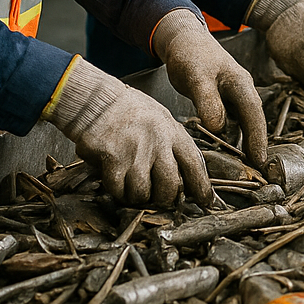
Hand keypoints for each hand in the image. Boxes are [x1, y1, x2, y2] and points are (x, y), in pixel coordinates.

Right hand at [43, 56, 210, 205]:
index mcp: (172, 132)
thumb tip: (185, 177)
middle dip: (164, 198)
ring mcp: (135, 152)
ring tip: (132, 183)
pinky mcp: (113, 159)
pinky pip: (120, 191)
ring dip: (137, 195)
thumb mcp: (161, 120)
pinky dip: (118, 192)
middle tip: (157, 196)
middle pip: (169, 187)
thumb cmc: (130, 111)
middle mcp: (157, 142)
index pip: (193, 164)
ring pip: (143, 193)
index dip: (201, 187)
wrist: (97, 101)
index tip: (205, 201)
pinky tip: (117, 180)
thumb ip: (173, 145)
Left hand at [152, 9, 267, 169]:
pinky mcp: (222, 98)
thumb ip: (208, 101)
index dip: (257, 138)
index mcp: (240, 83)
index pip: (253, 115)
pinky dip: (232, 134)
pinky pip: (231, 120)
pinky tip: (226, 148)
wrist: (182, 38)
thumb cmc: (190, 54)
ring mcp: (233, 94)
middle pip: (253, 121)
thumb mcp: (197, 76)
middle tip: (257, 170)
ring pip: (243, 122)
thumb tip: (219, 128)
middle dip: (256, 144)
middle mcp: (241, 90)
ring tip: (244, 166)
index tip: (258, 160)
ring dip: (244, 141)